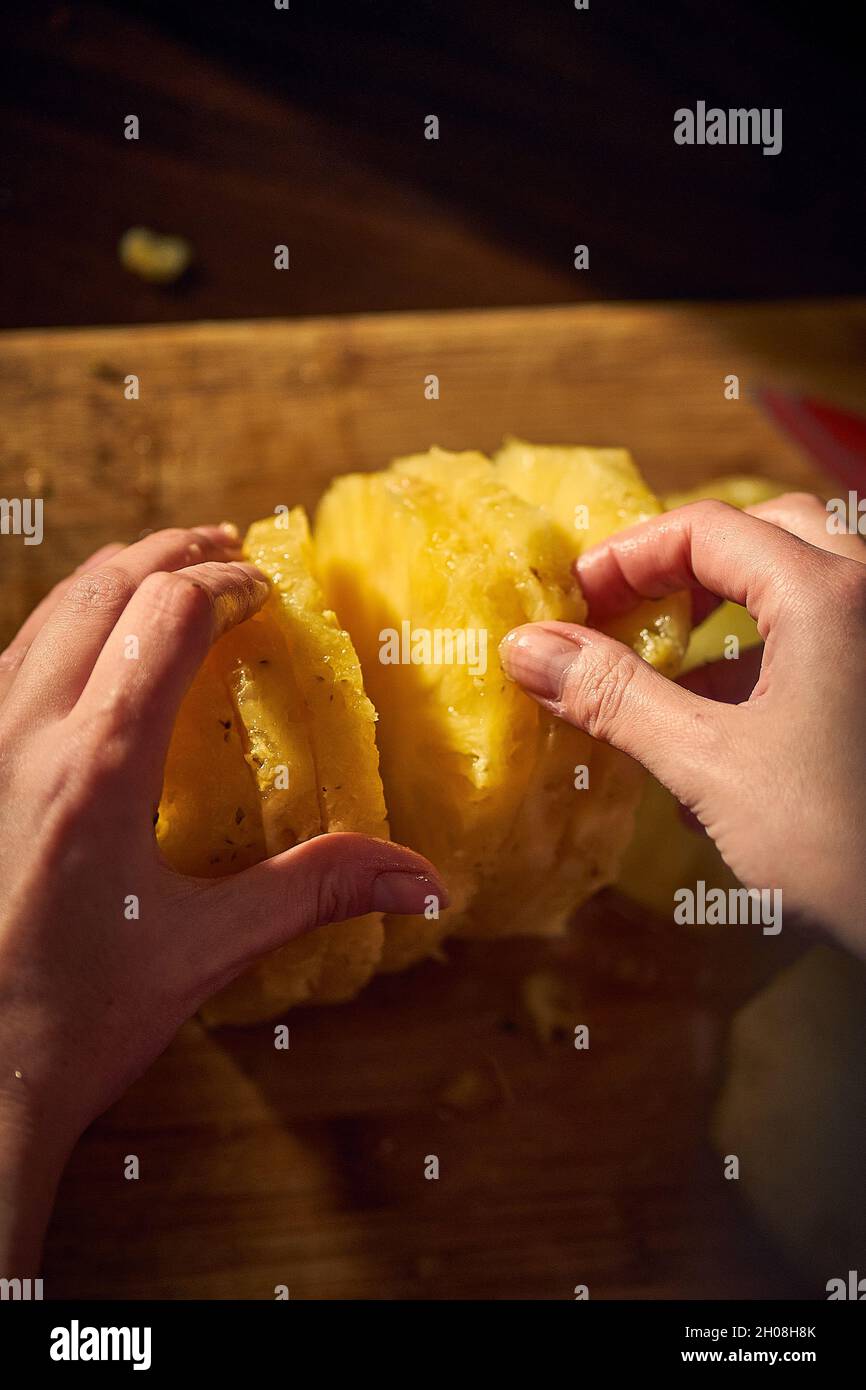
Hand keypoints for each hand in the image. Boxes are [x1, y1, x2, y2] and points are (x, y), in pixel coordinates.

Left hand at [0, 526, 445, 1275]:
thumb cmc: (75, 1022)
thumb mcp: (204, 953)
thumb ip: (314, 892)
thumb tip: (422, 880)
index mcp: (95, 770)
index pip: (168, 616)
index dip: (225, 584)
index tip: (267, 589)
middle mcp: (22, 735)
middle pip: (103, 588)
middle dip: (171, 556)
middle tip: (227, 552)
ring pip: (47, 612)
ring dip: (114, 579)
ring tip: (168, 576)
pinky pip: (11, 657)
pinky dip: (64, 624)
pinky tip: (91, 646)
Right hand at [501, 493, 865, 953]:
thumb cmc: (837, 845)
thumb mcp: (709, 765)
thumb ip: (615, 696)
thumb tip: (526, 648)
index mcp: (828, 596)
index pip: (707, 530)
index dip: (627, 557)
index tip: (572, 603)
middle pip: (765, 533)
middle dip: (685, 565)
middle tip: (625, 610)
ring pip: (801, 581)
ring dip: (727, 609)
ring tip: (663, 665)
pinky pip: (824, 637)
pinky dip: (764, 655)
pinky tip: (715, 723)